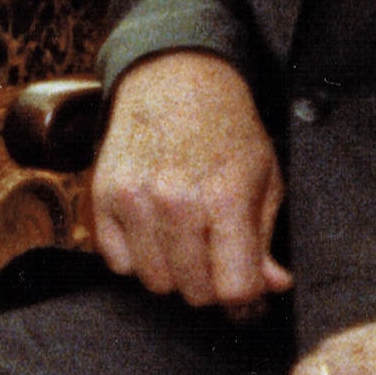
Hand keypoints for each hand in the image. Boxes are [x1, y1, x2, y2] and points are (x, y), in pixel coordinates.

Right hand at [90, 51, 291, 311]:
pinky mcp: (104, 197)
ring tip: (185, 236)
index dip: (246, 294)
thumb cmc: (227, 131)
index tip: (246, 280)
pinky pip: (119, 263)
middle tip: (215, 250)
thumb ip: (265, 239)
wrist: (176, 80)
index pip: (235, 289)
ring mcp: (134, 201)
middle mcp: (176, 203)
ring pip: (155, 282)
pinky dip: (137, 256)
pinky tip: (154, 228)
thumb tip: (271, 287)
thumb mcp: (266, 179)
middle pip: (194, 292)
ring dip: (173, 270)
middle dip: (210, 281)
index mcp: (226, 198)